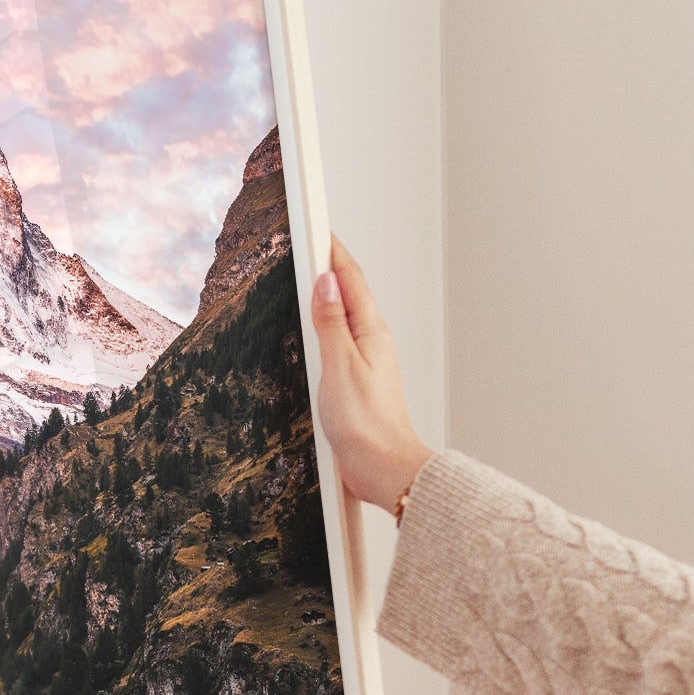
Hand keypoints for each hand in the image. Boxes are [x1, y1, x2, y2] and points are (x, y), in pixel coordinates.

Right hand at [311, 236, 432, 510]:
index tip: (316, 226)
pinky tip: (315, 329)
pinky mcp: (358, 381)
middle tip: (309, 241)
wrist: (384, 469)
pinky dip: (326, 325)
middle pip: (349, 292)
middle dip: (328, 265)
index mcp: (371, 332)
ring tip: (309, 275)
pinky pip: (340, 341)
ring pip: (344, 316)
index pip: (349, 278)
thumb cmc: (367, 425)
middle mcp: (372, 342)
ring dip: (327, 295)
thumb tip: (325, 283)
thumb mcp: (340, 367)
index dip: (332, 250)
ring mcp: (366, 361)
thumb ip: (331, 323)